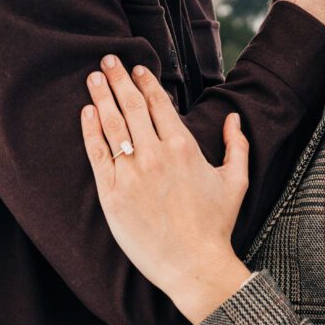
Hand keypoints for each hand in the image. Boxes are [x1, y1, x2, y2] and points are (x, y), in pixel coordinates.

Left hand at [79, 55, 254, 323]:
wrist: (193, 265)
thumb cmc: (216, 225)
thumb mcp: (236, 181)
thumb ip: (237, 145)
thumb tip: (234, 117)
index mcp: (183, 147)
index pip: (158, 103)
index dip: (145, 81)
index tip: (136, 67)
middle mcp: (155, 155)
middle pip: (131, 106)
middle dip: (118, 78)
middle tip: (107, 59)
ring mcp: (131, 173)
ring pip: (111, 125)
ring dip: (101, 96)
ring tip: (93, 77)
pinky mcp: (112, 194)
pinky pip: (97, 154)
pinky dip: (90, 130)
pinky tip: (87, 112)